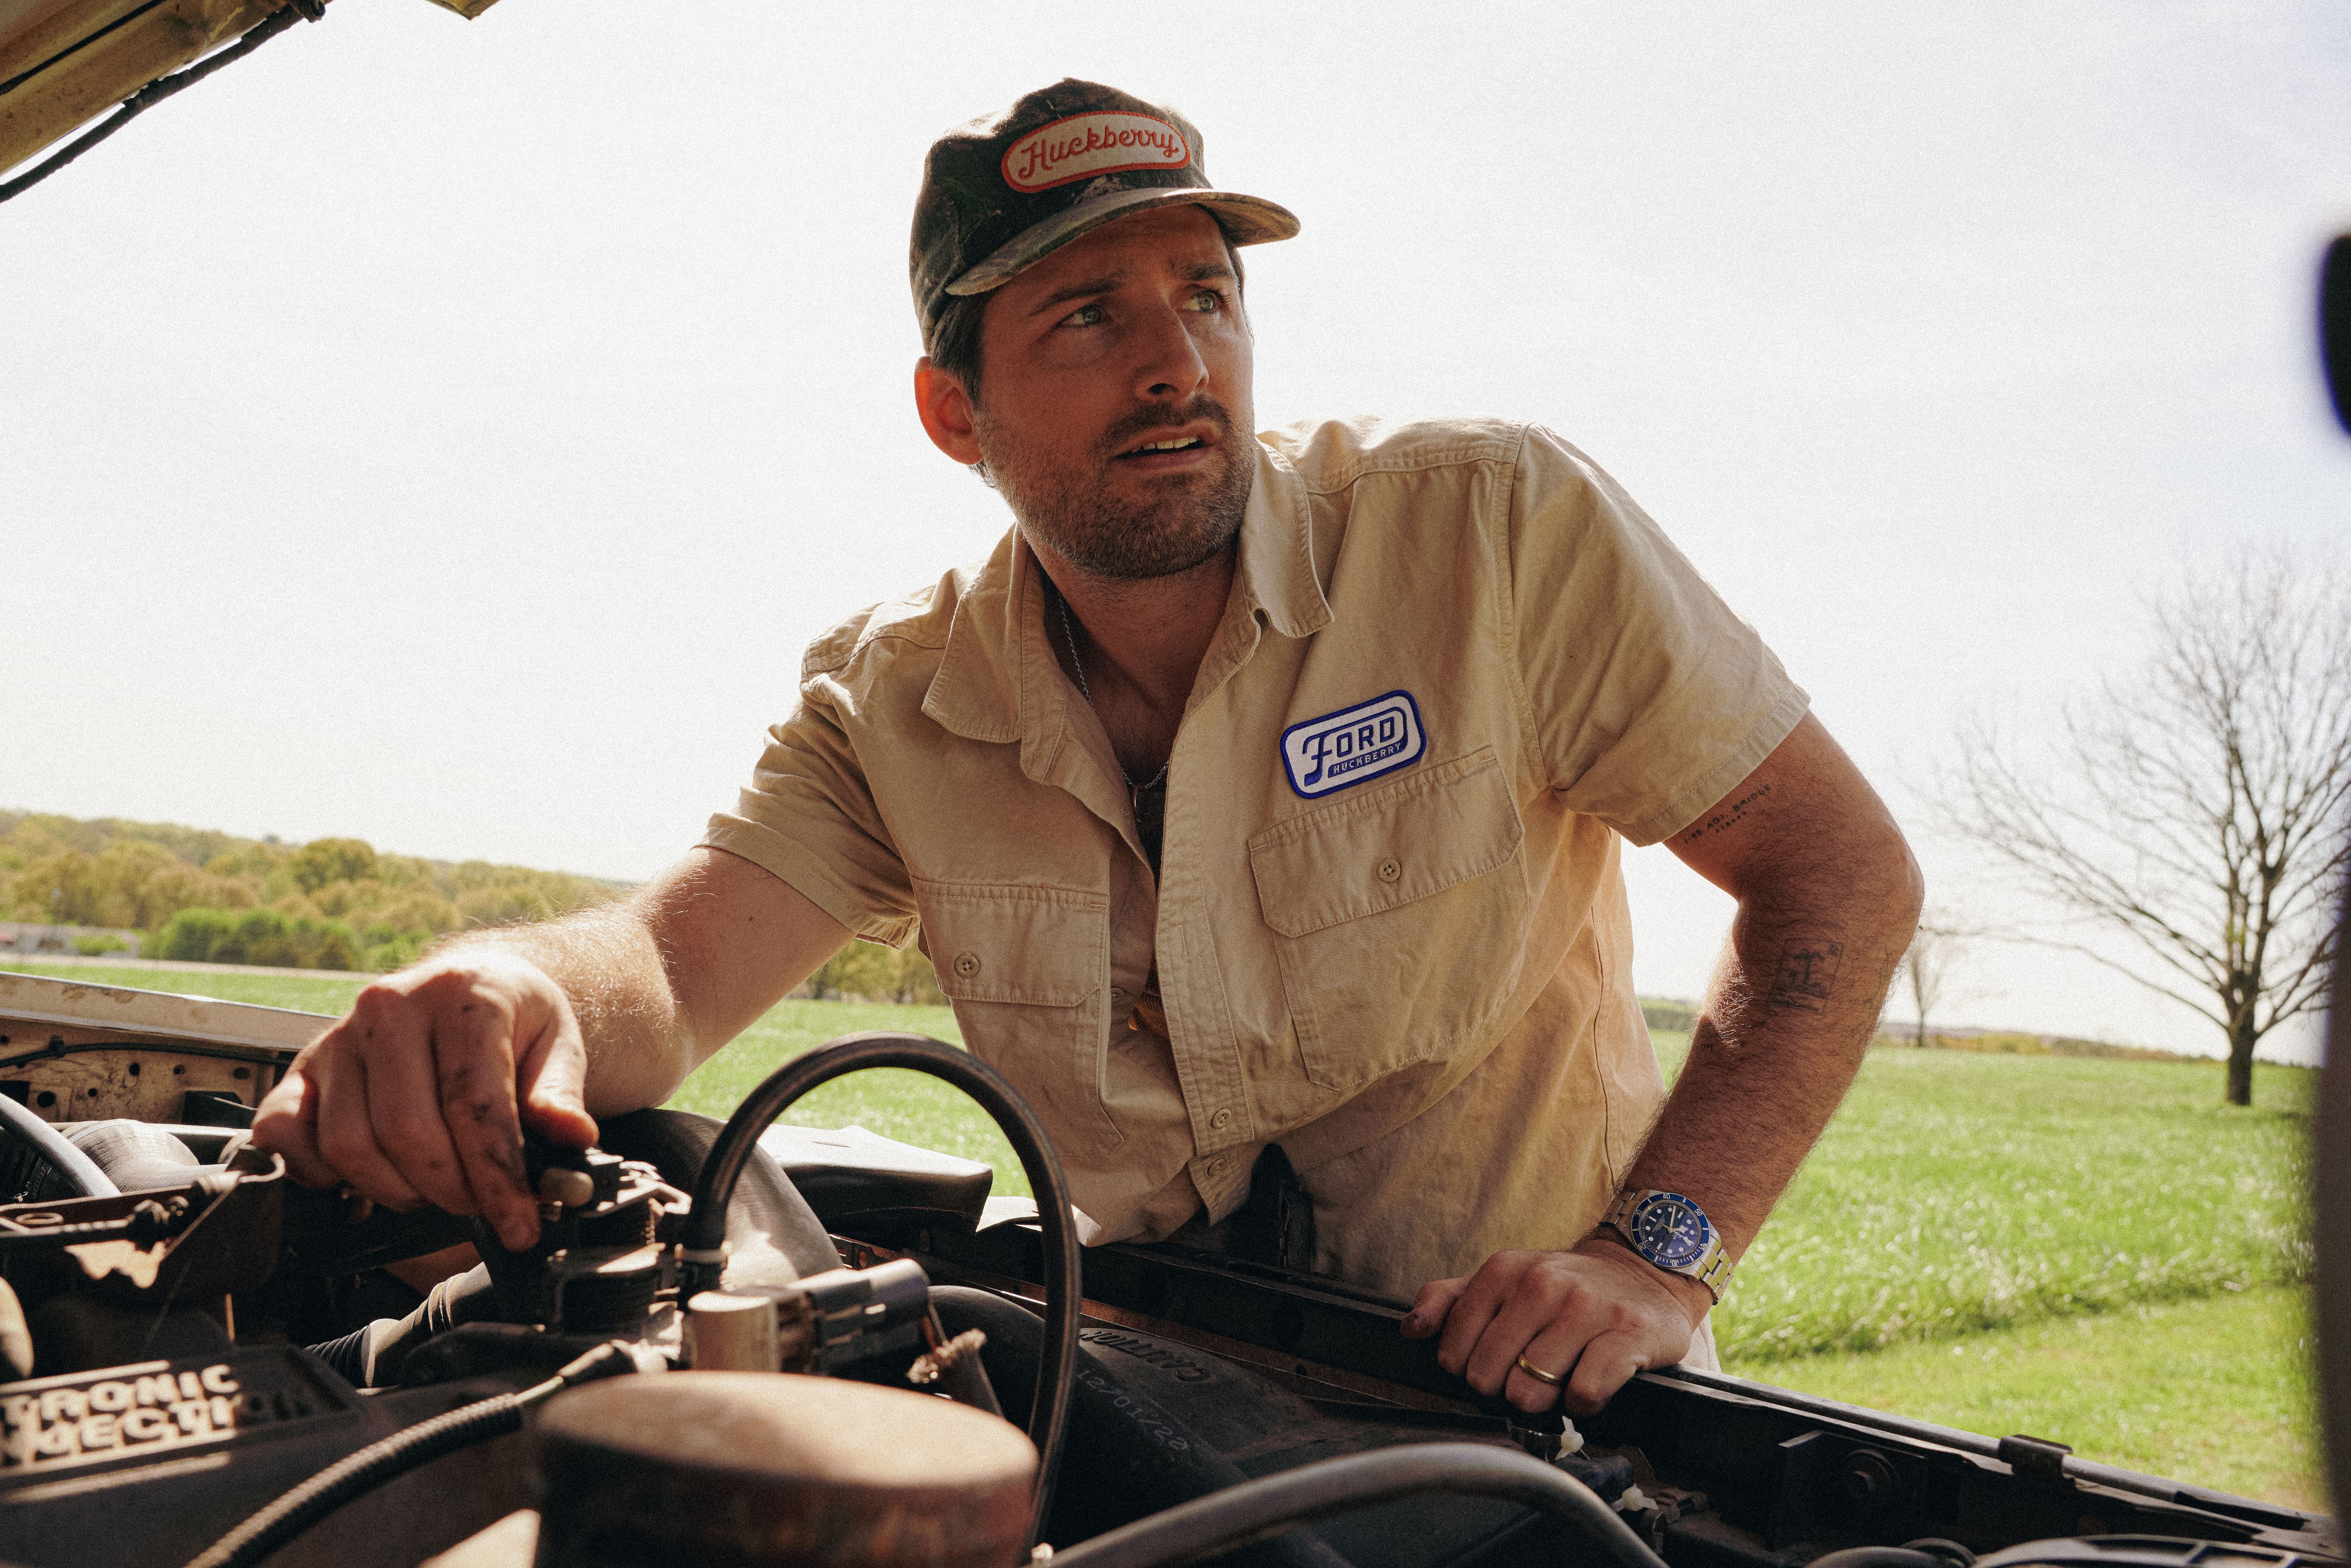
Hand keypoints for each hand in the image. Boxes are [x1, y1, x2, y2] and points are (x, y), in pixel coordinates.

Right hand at [252, 950, 596, 1250]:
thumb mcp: (557, 1046)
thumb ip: (559, 1094)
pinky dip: (321, 1172)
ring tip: (435, 1186)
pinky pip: (286, 1135)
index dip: (497, 1179)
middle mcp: (389, 1007)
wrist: (469, 985)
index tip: (519, 1224)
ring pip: (350, 1145)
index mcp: (461, 995)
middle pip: (407, 1133)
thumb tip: (572, 1137)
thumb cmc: (513, 1022)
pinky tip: (368, 1175)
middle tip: (479, 1205)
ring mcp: (338, 1036)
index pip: (473, 1106)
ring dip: (396, 1189)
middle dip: (450, 1190)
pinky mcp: (302, 1065)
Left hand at [1399, 1236, 1710, 1414]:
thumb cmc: (1565, 1288)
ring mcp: (1587, 1308)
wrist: (1642, 1274)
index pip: (1455, 1349)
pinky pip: (1584, 1393)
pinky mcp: (1628, 1334)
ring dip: (1545, 1397)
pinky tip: (1588, 1384)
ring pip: (1533, 1389)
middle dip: (1505, 1387)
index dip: (1469, 1369)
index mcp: (1505, 1270)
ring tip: (1559, 1377)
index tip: (1492, 1364)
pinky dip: (1583, 1402)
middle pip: (1490, 1375)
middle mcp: (1544, 1283)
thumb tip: (1411, 1328)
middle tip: (1528, 1375)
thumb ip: (1450, 1300)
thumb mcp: (1504, 1280)